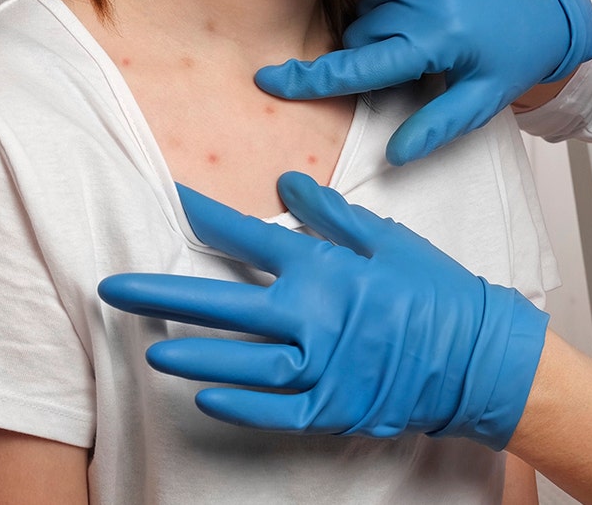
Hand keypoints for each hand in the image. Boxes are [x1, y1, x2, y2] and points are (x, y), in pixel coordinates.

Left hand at [98, 172, 548, 449]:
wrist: (478, 354)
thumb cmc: (436, 291)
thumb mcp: (388, 239)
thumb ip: (331, 213)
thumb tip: (286, 180)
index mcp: (325, 269)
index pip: (249, 238)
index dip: (206, 216)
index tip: (171, 199)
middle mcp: (313, 317)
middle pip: (222, 305)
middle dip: (162, 293)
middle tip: (113, 288)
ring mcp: (320, 367)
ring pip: (239, 363)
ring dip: (193, 355)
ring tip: (152, 349)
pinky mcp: (331, 407)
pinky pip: (272, 411)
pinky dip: (237, 406)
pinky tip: (203, 399)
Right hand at [254, 0, 591, 165]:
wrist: (545, 5)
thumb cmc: (510, 57)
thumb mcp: (481, 100)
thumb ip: (436, 127)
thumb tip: (394, 155)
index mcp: (440, 37)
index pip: (362, 64)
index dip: (312, 78)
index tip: (270, 81)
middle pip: (361, 34)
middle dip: (372, 54)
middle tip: (415, 59)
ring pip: (367, 4)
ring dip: (381, 22)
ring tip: (423, 28)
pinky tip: (422, 1)